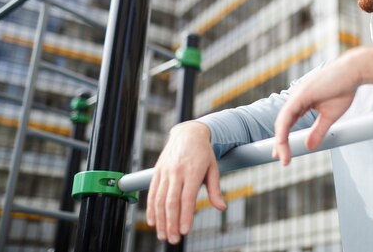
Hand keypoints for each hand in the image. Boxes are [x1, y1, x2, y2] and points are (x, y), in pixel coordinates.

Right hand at [146, 121, 225, 243]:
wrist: (188, 133)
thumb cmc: (203, 153)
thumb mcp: (213, 168)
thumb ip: (215, 189)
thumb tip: (221, 207)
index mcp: (192, 171)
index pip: (187, 198)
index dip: (185, 216)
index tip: (185, 231)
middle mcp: (176, 171)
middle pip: (171, 202)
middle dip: (171, 223)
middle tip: (173, 240)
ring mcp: (165, 171)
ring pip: (159, 199)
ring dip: (160, 220)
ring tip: (163, 235)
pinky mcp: (157, 171)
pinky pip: (152, 192)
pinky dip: (150, 208)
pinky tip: (152, 221)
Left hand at [272, 50, 361, 165]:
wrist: (353, 72)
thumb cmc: (343, 89)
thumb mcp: (329, 116)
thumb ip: (318, 131)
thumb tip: (309, 147)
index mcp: (301, 103)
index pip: (288, 124)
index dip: (284, 139)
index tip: (283, 154)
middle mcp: (296, 99)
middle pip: (282, 124)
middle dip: (280, 144)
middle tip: (280, 160)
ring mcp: (296, 96)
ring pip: (282, 122)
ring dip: (280, 141)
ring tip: (282, 156)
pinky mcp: (300, 95)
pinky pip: (287, 115)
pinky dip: (283, 130)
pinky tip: (282, 142)